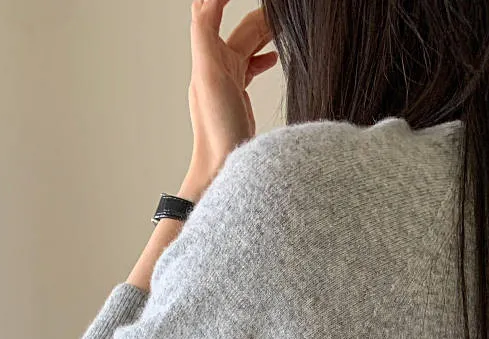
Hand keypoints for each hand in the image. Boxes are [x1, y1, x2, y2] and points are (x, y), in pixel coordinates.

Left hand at [180, 0, 277, 199]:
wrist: (221, 171)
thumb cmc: (216, 130)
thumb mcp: (208, 74)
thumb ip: (205, 32)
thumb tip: (207, 0)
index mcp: (208, 56)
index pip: (213, 11)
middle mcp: (216, 66)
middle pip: (240, 28)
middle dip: (259, 15)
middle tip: (281, 12)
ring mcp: (228, 82)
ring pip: (248, 45)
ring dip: (264, 31)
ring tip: (284, 24)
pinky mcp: (239, 98)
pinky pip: (251, 68)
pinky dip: (263, 57)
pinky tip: (275, 58)